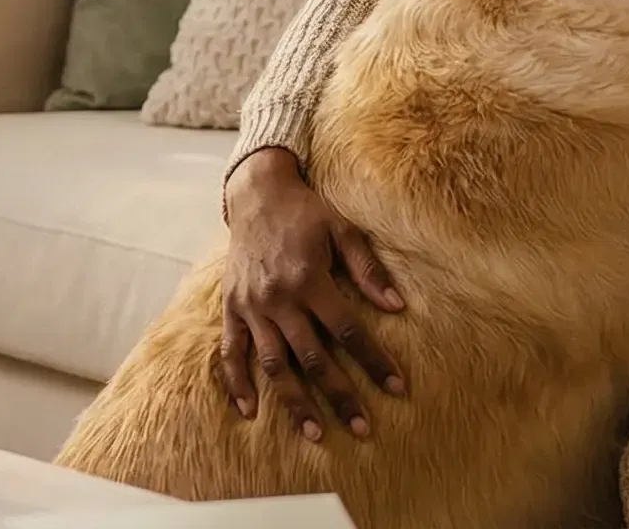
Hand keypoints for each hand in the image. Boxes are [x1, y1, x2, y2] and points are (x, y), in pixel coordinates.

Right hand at [219, 147, 404, 441]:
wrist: (256, 194)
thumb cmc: (307, 212)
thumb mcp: (343, 229)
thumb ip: (368, 269)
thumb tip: (398, 305)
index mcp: (310, 280)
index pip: (348, 331)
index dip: (374, 361)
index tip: (397, 388)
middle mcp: (279, 299)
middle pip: (313, 359)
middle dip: (339, 396)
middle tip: (362, 428)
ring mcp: (252, 307)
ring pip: (273, 365)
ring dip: (293, 402)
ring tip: (314, 434)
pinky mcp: (232, 308)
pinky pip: (230, 353)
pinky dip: (236, 384)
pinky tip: (250, 411)